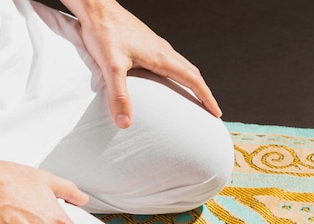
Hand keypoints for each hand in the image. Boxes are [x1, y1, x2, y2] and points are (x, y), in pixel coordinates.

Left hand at [62, 0, 221, 127]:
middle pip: (193, 73)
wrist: (96, 7)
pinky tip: (170, 80)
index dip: (207, 98)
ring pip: (183, 66)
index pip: (193, 80)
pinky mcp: (147, 43)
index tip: (216, 112)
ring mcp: (156, 46)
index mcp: (162, 57)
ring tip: (195, 97)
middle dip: (204, 93)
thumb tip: (125, 123)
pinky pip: (171, 62)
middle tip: (211, 109)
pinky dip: (179, 74)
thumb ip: (119, 96)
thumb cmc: (104, 32)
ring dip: (192, 83)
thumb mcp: (111, 67)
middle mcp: (164, 50)